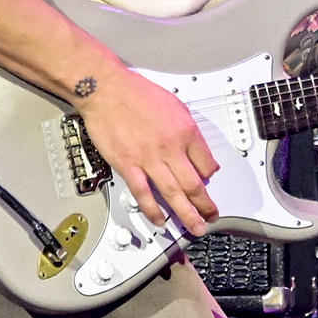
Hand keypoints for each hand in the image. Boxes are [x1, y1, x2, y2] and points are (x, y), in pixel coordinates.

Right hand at [74, 68, 219, 235]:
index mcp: (186, 131)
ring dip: (186, 214)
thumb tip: (196, 148)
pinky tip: (160, 220)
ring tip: (194, 227)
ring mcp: (149, 158)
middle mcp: (171, 147)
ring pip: (173, 194)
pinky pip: (143, 194)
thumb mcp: (176, 106)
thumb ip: (187, 130)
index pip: (207, 163)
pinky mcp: (128, 165)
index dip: (210, 177)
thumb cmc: (137, 93)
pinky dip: (153, 210)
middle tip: (211, 217)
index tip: (209, 184)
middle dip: (206, 205)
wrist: (107, 90)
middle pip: (194, 184)